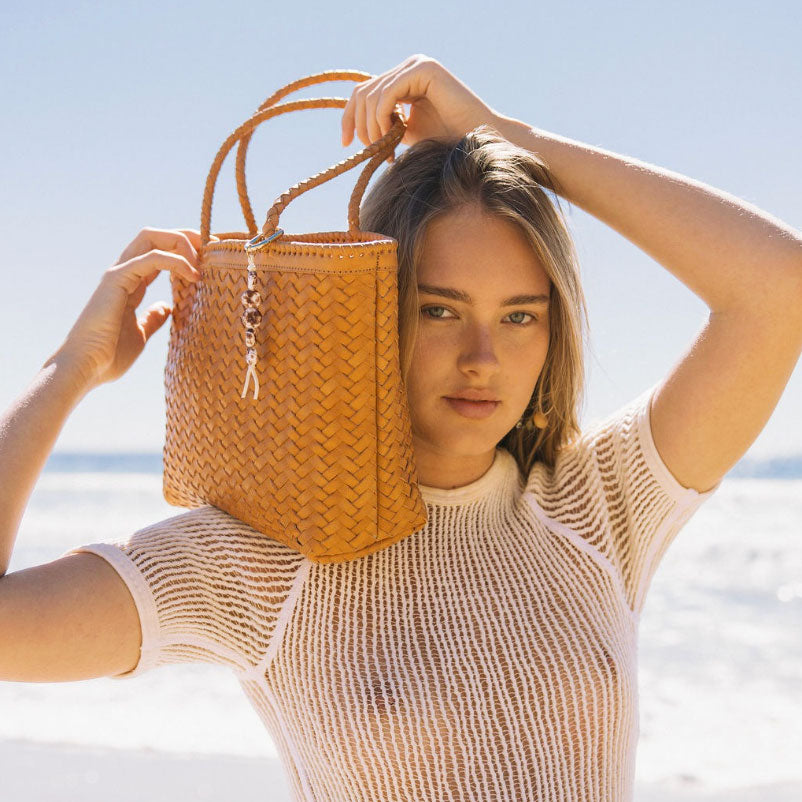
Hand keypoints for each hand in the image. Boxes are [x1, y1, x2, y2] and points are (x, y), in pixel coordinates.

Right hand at [52, 227, 217, 390]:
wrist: (86, 367)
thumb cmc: (109, 356)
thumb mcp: (140, 333)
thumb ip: (152, 318)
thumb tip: (167, 308)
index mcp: (131, 282)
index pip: (158, 252)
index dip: (184, 250)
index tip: (209, 259)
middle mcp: (124, 272)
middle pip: (155, 236)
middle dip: (185, 236)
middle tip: (210, 248)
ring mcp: (119, 273)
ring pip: (151, 237)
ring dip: (181, 242)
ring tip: (202, 261)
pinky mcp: (117, 280)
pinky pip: (150, 258)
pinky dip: (175, 260)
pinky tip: (192, 274)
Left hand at [341, 54, 500, 157]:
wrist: (476, 143)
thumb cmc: (446, 142)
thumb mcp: (406, 133)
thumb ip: (384, 124)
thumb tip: (354, 130)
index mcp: (403, 79)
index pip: (364, 92)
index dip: (349, 118)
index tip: (346, 145)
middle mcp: (409, 67)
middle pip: (363, 92)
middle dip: (359, 126)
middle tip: (370, 152)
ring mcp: (417, 65)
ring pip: (373, 94)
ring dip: (372, 127)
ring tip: (386, 150)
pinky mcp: (424, 69)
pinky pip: (388, 93)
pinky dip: (383, 118)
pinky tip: (392, 137)